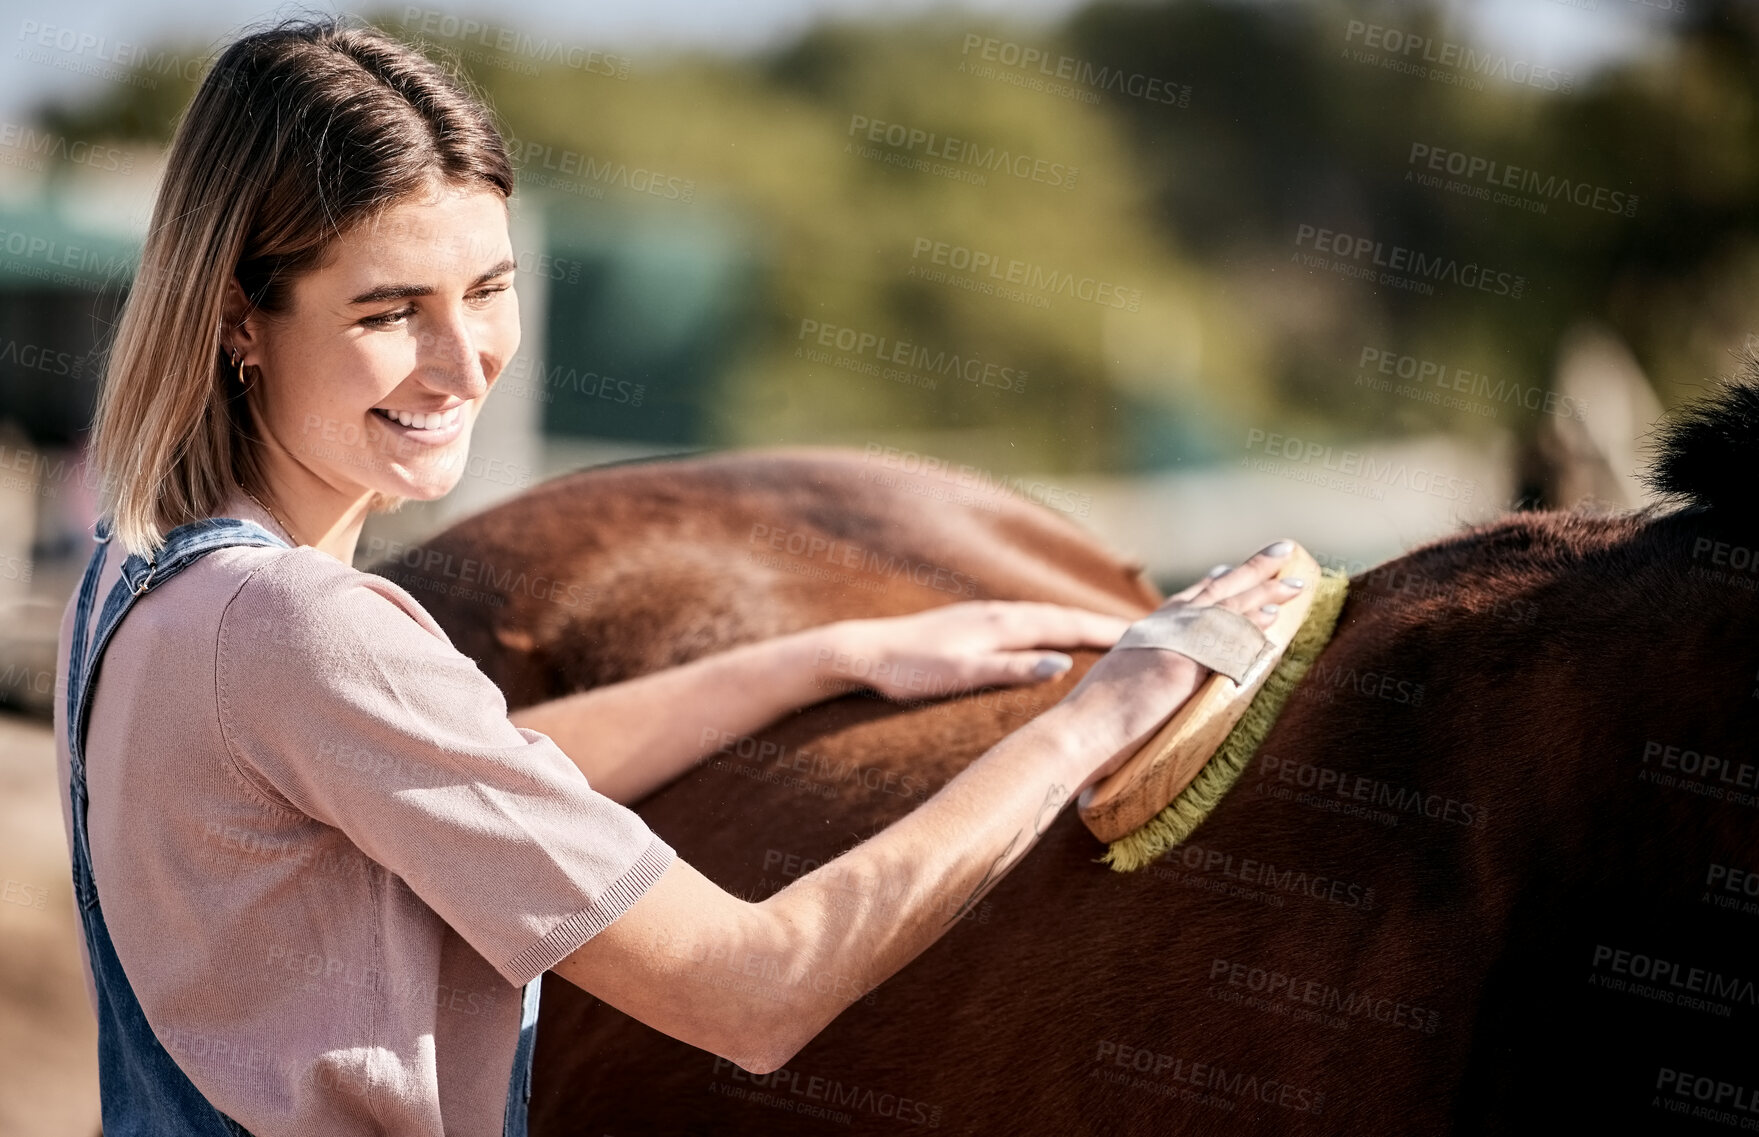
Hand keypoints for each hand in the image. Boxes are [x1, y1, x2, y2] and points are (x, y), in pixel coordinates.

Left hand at [818, 601, 1131, 702]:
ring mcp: (986, 615)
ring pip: (1046, 616)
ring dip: (1080, 622)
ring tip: (1110, 632)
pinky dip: (1054, 625)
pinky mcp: (973, 622)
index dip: (1110, 632)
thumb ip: (1013, 669)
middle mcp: (1000, 613)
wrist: (864, 651)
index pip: (1070, 626)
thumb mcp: (963, 675)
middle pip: (1064, 616)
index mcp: (1005, 625)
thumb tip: (1064, 664)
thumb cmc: (911, 671)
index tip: (1149, 635)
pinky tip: (1052, 634)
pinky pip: (1029, 620)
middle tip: (1147, 630)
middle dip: (1104, 623)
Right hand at [1057, 540, 1305, 784]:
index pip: (1184, 601)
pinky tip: (1276, 617)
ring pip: (1227, 606)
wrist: (1078, 732)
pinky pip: (1227, 639)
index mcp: (1142, 635)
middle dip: (1251, 570)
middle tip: (1282, 551)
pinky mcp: (1183, 662)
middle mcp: (1159, 630)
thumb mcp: (1117, 689)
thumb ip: (1141, 679)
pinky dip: (1252, 625)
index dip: (1212, 584)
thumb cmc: (1090, 726)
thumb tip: (1150, 691)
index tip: (1231, 568)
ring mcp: (1171, 643)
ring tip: (1295, 581)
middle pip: (1214, 591)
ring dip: (1264, 590)